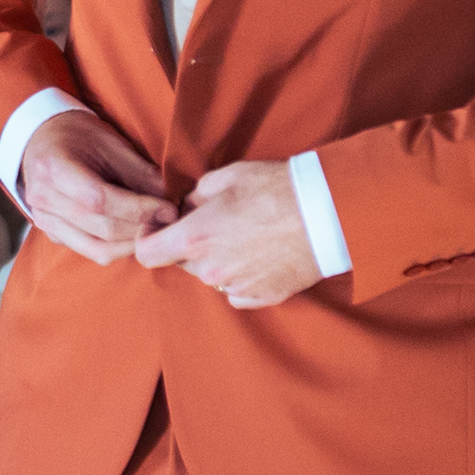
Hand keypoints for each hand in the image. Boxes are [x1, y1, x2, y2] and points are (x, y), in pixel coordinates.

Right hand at [16, 109, 174, 264]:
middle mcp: (43, 200)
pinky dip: (118, 248)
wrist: (43, 140)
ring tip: (155, 231)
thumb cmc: (79, 136)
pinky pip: (90, 251)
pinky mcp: (52, 234)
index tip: (168, 209)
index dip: (138, 209)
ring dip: (133, 244)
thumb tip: (170, 200)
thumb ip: (139, 173)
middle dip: (142, 228)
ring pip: (97, 248)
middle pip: (101, 228)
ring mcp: (45, 220)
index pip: (99, 200)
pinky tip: (135, 235)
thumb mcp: (110, 144)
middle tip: (169, 221)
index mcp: (54, 168)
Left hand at [134, 159, 321, 310]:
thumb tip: (186, 207)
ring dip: (217, 260)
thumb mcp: (226, 177)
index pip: (147, 254)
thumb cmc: (276, 189)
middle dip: (189, 244)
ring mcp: (238, 287)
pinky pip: (237, 292)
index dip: (148, 238)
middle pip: (182, 263)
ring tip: (245, 235)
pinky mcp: (263, 297)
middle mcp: (211, 270)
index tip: (162, 225)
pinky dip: (240, 277)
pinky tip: (259, 255)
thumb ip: (195, 195)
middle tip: (215, 221)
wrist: (327, 214)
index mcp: (195, 238)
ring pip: (211, 277)